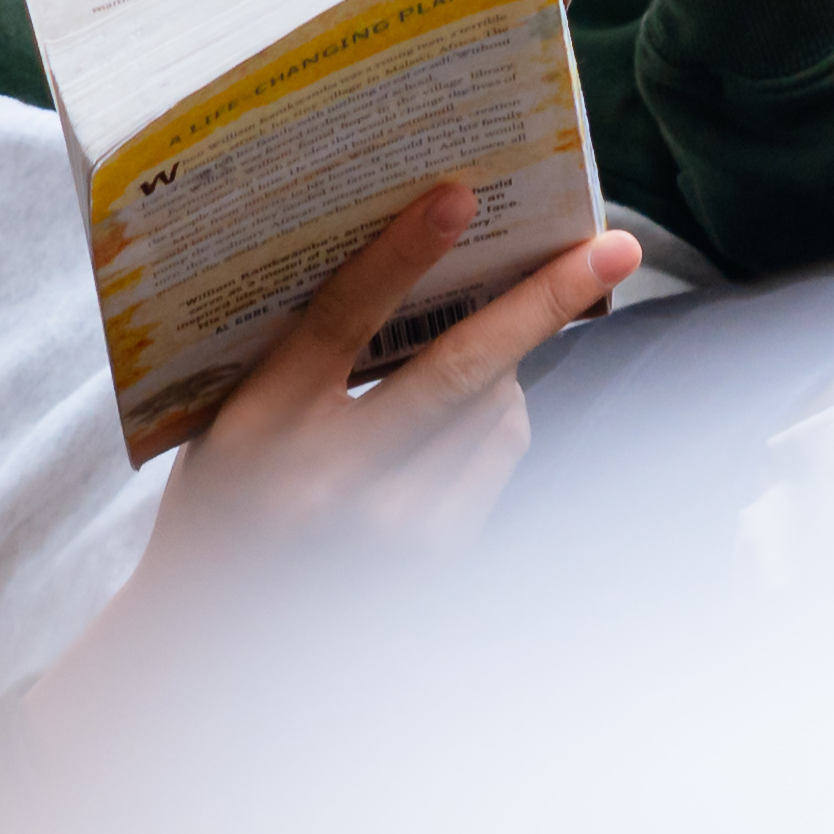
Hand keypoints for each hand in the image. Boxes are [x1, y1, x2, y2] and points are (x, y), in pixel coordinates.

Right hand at [146, 184, 637, 583]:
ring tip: (473, 350)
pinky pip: (499, 453)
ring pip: (495, 409)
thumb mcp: (235, 418)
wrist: (219, 636)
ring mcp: (391, 527)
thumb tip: (427, 272)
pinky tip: (460, 418)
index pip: (340, 320)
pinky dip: (497, 415)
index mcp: (261, 424)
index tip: (459, 197)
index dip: (402, 254)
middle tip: (614, 249)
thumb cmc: (230, 497)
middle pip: (460, 370)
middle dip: (545, 301)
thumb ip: (304, 356)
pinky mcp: (436, 558)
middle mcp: (331, 479)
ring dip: (505, 363)